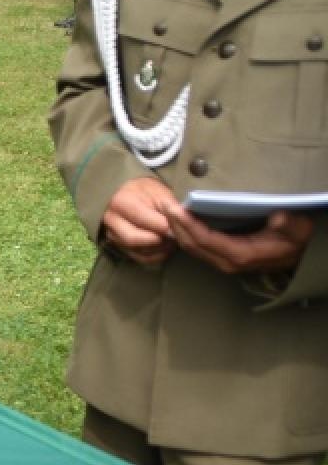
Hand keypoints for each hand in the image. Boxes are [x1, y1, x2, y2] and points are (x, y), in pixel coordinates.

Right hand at [101, 177, 176, 265]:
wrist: (133, 194)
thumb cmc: (148, 192)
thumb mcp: (160, 193)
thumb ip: (169, 210)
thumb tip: (176, 229)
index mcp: (120, 202)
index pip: (142, 221)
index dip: (163, 226)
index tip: (177, 226)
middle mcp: (111, 221)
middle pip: (133, 239)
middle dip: (158, 240)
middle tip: (173, 235)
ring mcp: (113, 235)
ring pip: (138, 251)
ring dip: (159, 249)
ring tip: (171, 239)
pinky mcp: (120, 246)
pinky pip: (140, 259)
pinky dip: (156, 256)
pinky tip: (165, 247)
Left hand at [164, 206, 312, 275]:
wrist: (301, 254)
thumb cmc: (297, 239)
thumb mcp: (298, 229)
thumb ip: (288, 224)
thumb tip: (277, 218)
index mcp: (240, 254)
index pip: (203, 239)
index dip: (186, 224)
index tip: (173, 208)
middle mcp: (226, 262)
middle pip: (190, 244)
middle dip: (174, 224)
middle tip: (162, 203)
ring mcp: (223, 262)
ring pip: (190, 247)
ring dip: (176, 228)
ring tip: (166, 208)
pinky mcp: (221, 258)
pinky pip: (196, 246)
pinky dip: (184, 232)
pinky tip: (177, 219)